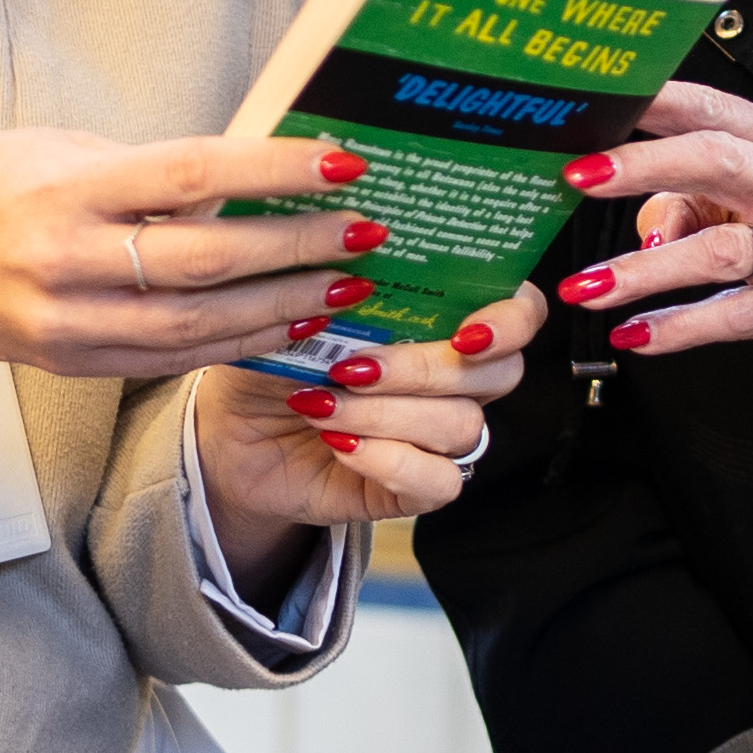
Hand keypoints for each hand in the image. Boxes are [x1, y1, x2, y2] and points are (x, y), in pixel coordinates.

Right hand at [0, 128, 390, 382]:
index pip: (192, 173)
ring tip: (345, 289)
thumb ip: (143, 170)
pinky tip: (287, 328)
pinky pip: (169, 360)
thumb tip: (245, 173)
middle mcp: (67, 260)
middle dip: (296, 249)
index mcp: (67, 188)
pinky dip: (235, 345)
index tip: (342, 162)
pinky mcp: (71, 363)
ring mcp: (68, 322)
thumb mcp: (53, 151)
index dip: (275, 169)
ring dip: (281, 308)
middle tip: (365, 234)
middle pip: (207, 260)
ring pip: (197, 326)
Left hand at [189, 285, 545, 580]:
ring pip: (461, 426)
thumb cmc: (274, 355)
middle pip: (499, 373)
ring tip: (322, 402)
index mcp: (444, 317)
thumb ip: (333, 284)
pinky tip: (340, 443)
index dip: (509, 320)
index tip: (466, 331)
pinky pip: (438, 481)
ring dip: (387, 412)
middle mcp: (457, 377)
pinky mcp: (416, 487)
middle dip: (426, 368)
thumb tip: (351, 264)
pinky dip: (388, 460)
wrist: (233, 430)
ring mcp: (440, 435)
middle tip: (355, 366)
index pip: (519, 313)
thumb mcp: (295, 308)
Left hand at [560, 78, 752, 431]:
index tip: (596, 104)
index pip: (711, 107)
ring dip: (643, 268)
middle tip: (579, 177)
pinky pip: (729, 315)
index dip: (651, 104)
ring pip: (715, 249)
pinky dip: (675, 327)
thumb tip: (639, 221)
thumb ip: (698, 198)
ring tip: (587, 285)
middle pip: (714, 159)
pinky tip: (634, 333)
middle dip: (641, 166)